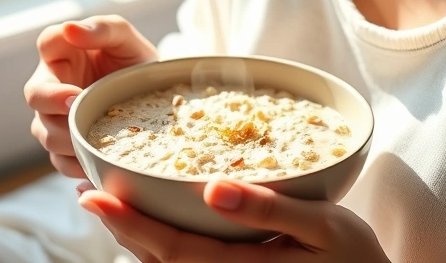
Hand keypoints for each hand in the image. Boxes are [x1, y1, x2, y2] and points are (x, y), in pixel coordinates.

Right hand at [24, 15, 156, 177]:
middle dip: (53, 108)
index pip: (48, 42)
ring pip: (45, 132)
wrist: (154, 97)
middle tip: (77, 113)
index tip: (75, 86)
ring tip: (92, 145)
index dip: (54, 54)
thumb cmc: (135, 60)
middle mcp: (53, 82)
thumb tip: (71, 29)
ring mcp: (55, 115)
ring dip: (66, 141)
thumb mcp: (127, 40)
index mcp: (65, 50)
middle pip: (36, 95)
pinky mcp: (66, 143)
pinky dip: (75, 166)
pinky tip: (95, 166)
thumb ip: (103, 28)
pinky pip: (60, 160)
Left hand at [76, 179, 389, 262]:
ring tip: (110, 206)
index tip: (93, 197)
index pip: (173, 249)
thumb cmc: (356, 258)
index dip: (130, 223)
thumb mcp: (324, 227)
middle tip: (89, 193)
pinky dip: (162, 248)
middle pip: (159, 261)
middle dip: (122, 229)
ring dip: (136, 239)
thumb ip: (269, 210)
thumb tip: (211, 190)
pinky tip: (155, 227)